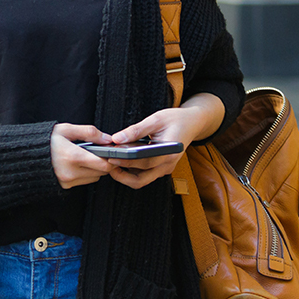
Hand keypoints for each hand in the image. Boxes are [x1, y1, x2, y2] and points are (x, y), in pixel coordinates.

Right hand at [50, 123, 114, 188]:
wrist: (28, 153)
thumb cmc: (47, 140)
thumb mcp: (67, 130)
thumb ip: (89, 132)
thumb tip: (107, 139)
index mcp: (72, 156)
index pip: (103, 164)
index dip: (111, 158)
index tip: (112, 151)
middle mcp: (71, 172)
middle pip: (101, 172)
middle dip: (104, 162)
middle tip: (99, 152)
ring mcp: (68, 181)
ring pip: (94, 177)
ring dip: (96, 168)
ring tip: (87, 156)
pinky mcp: (66, 185)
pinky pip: (85, 181)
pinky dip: (87, 173)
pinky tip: (79, 163)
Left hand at [108, 93, 224, 189]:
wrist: (192, 123)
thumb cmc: (176, 119)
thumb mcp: (156, 119)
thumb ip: (137, 129)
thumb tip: (117, 138)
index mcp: (168, 153)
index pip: (144, 162)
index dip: (126, 162)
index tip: (110, 157)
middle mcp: (167, 165)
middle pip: (141, 179)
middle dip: (122, 175)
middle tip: (107, 164)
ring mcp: (165, 168)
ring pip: (142, 179)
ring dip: (126, 174)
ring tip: (111, 162)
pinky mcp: (161, 167)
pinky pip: (145, 174)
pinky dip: (132, 170)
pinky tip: (121, 160)